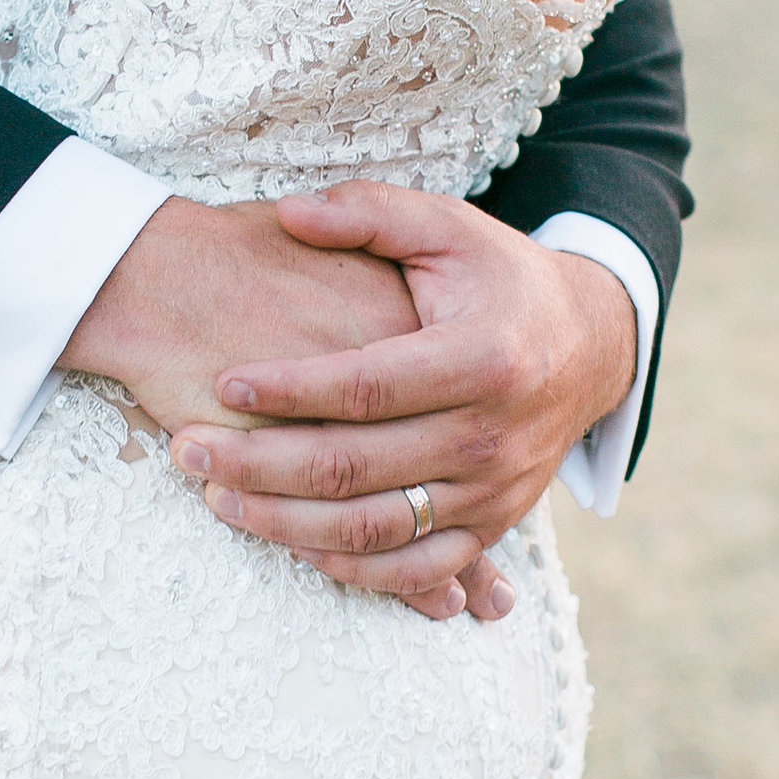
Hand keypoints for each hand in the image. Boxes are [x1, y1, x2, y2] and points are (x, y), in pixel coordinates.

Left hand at [171, 184, 639, 621]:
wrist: (592, 343)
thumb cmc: (500, 279)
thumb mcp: (448, 227)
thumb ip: (369, 213)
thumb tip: (287, 211)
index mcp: (483, 357)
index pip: (367, 386)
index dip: (290, 389)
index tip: (223, 384)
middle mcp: (491, 434)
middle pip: (355, 467)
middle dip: (259, 463)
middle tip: (186, 451)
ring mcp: (493, 490)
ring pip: (374, 528)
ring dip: (285, 522)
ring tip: (215, 498)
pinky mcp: (492, 525)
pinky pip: (414, 568)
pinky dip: (349, 566)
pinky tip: (289, 543)